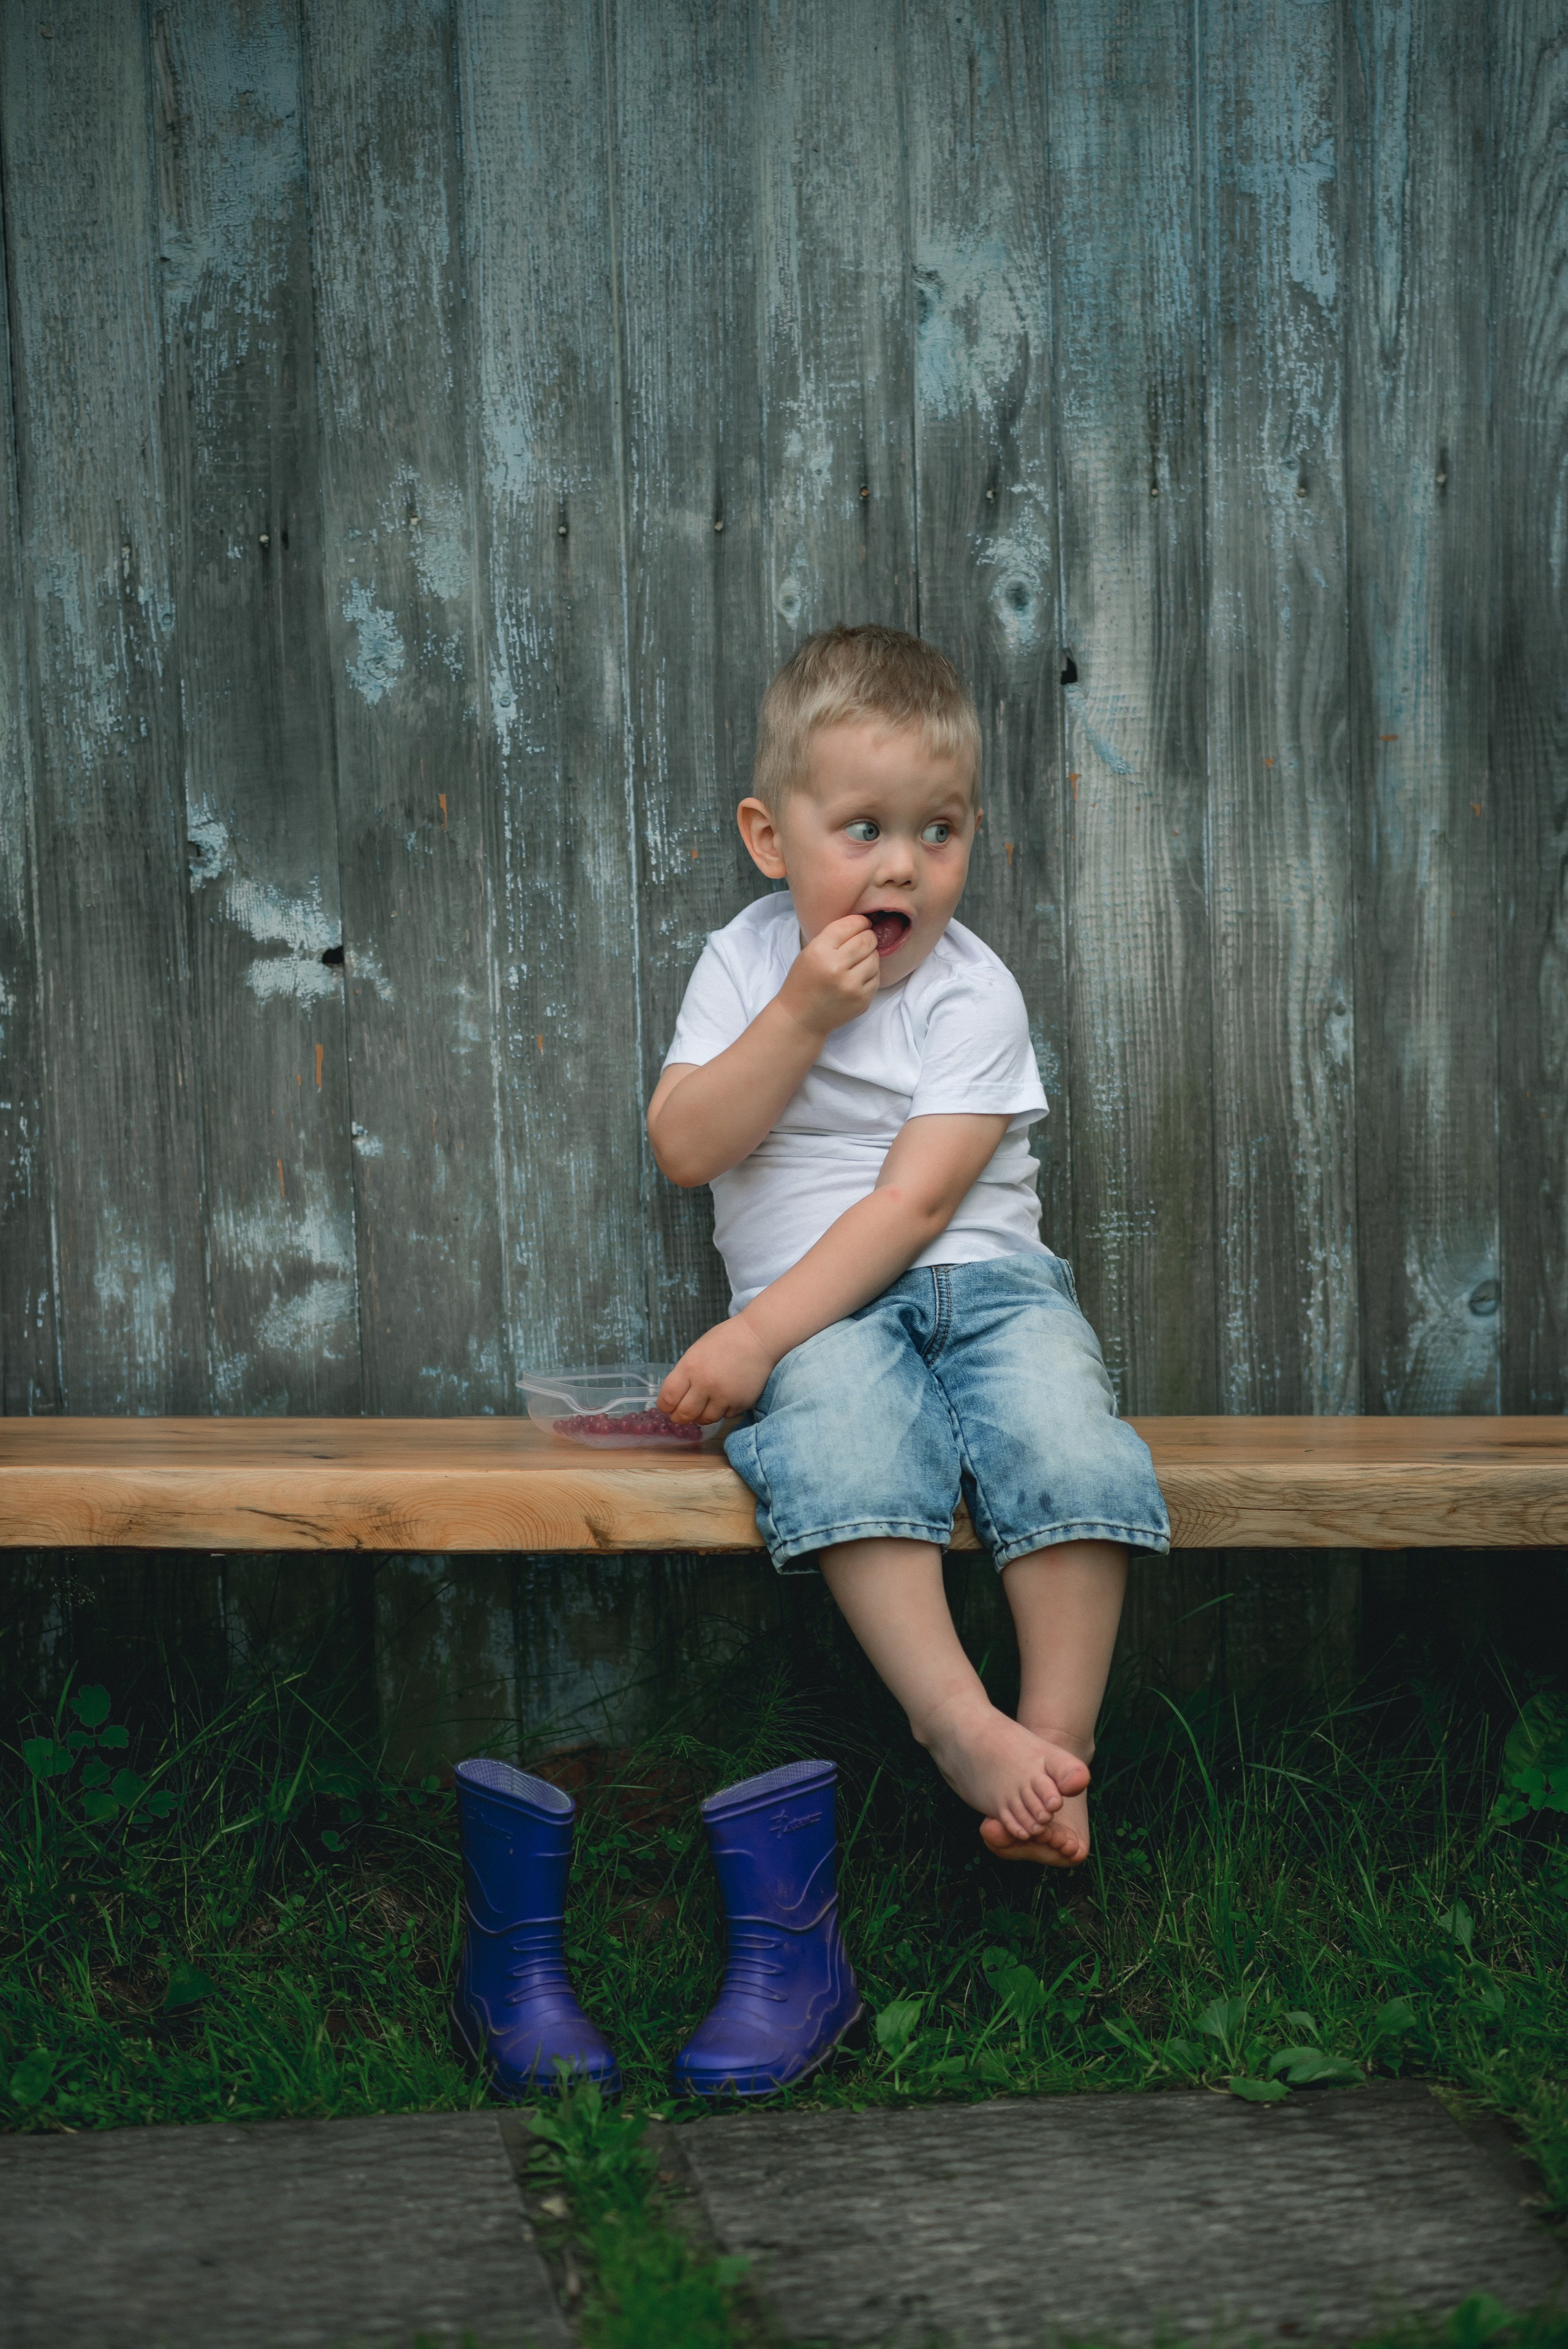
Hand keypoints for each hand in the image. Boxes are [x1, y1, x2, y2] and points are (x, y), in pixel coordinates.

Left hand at [658, 1318, 775, 1423]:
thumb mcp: (696, 1352)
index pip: (668, 1398)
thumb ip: (685, 1375)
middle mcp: (706, 1384)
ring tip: (704, 1405)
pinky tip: (724, 1397)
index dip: (664, 1406)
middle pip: (684, 1415)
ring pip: (705, 1419)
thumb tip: (674, 1398)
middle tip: (681, 1414)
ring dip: (701, 1415)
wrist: (758, 1337)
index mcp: (690, 1368)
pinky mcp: (740, 1404)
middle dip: (679, 1417)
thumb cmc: (725, 1340)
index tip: (667, 1407)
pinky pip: (725, 1416)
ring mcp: (724, 1396)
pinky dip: (722, 1410)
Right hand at [777, 915, 879, 1035]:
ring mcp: (851, 986)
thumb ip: (834, 937)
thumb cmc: (804, 981)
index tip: (863, 923)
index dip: (861, 921)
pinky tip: (858, 976)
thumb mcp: (810, 952)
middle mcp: (836, 968)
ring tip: (858, 960)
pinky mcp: (862, 1000)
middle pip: (867, 940)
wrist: (801, 1017)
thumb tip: (864, 924)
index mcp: (820, 952)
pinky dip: (870, 973)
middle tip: (865, 939)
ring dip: (870, 955)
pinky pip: (876, 977)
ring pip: (875, 958)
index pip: (849, 926)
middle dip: (869, 936)